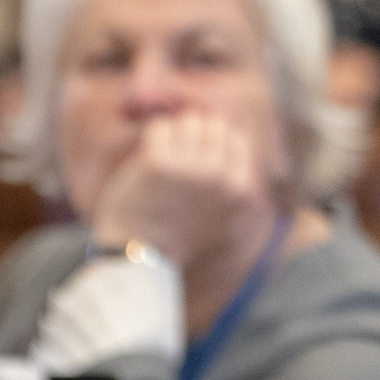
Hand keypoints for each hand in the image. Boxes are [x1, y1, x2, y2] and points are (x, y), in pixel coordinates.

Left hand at [91, 113, 277, 273]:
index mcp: (239, 189)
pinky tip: (148, 163)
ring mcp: (190, 168)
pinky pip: (160, 127)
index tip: (197, 162)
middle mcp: (219, 176)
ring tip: (164, 164)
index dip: (214, 146)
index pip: (236, 140)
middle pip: (213, 125)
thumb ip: (230, 176)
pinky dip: (152, 140)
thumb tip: (230, 130)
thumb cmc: (177, 232)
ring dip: (173, 136)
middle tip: (177, 163)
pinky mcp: (158, 163)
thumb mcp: (220, 210)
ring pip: (187, 121)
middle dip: (194, 137)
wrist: (140, 258)